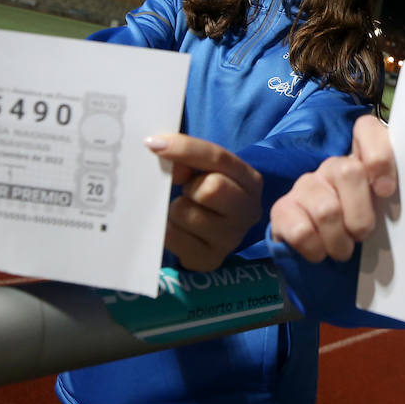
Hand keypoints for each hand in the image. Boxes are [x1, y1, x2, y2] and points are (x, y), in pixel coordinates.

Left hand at [145, 134, 263, 271]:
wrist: (213, 232)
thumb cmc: (207, 191)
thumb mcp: (206, 169)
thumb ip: (190, 158)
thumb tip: (167, 160)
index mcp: (250, 180)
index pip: (218, 158)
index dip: (185, 148)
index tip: (153, 144)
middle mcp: (248, 211)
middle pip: (211, 188)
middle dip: (190, 186)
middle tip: (186, 190)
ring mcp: (231, 239)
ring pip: (186, 213)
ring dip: (174, 209)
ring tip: (182, 212)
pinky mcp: (209, 259)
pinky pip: (173, 237)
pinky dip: (167, 229)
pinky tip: (176, 228)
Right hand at [270, 113, 396, 261]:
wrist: (320, 252)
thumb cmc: (360, 229)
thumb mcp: (383, 212)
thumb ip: (397, 200)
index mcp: (362, 160)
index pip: (367, 129)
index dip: (379, 155)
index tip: (385, 190)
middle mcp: (332, 166)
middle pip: (348, 173)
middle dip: (360, 216)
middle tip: (362, 236)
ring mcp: (305, 185)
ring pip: (326, 209)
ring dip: (339, 241)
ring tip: (343, 251)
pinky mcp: (283, 209)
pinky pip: (301, 230)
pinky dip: (315, 249)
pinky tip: (319, 252)